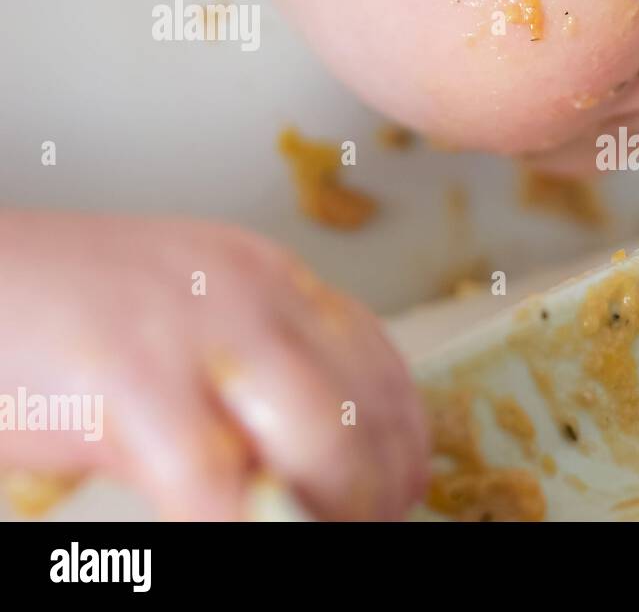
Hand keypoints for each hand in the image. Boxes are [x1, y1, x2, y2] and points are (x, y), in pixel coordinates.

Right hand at [0, 211, 427, 519]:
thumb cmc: (56, 311)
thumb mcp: (182, 317)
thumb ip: (248, 371)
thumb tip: (301, 464)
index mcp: (269, 275)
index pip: (379, 359)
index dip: (405, 437)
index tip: (406, 485)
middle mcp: (253, 295)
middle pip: (365, 408)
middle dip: (377, 489)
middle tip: (363, 528)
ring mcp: (198, 336)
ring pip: (322, 448)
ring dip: (329, 515)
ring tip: (306, 539)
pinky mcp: (133, 386)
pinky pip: (218, 492)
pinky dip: (236, 532)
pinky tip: (225, 536)